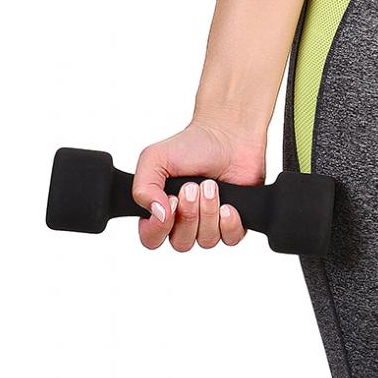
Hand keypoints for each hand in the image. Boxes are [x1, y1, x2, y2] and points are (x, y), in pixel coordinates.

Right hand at [132, 120, 266, 250]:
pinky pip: (230, 239)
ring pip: (206, 241)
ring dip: (209, 212)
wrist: (228, 135)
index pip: (151, 239)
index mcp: (160, 210)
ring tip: (211, 186)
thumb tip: (157, 214)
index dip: (160, 227)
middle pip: (181, 243)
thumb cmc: (192, 145)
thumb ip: (143, 187)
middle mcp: (184, 221)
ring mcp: (209, 223)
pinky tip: (228, 205)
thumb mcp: (155, 158)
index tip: (171, 201)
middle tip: (193, 186)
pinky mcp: (233, 222)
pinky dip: (229, 223)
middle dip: (189, 214)